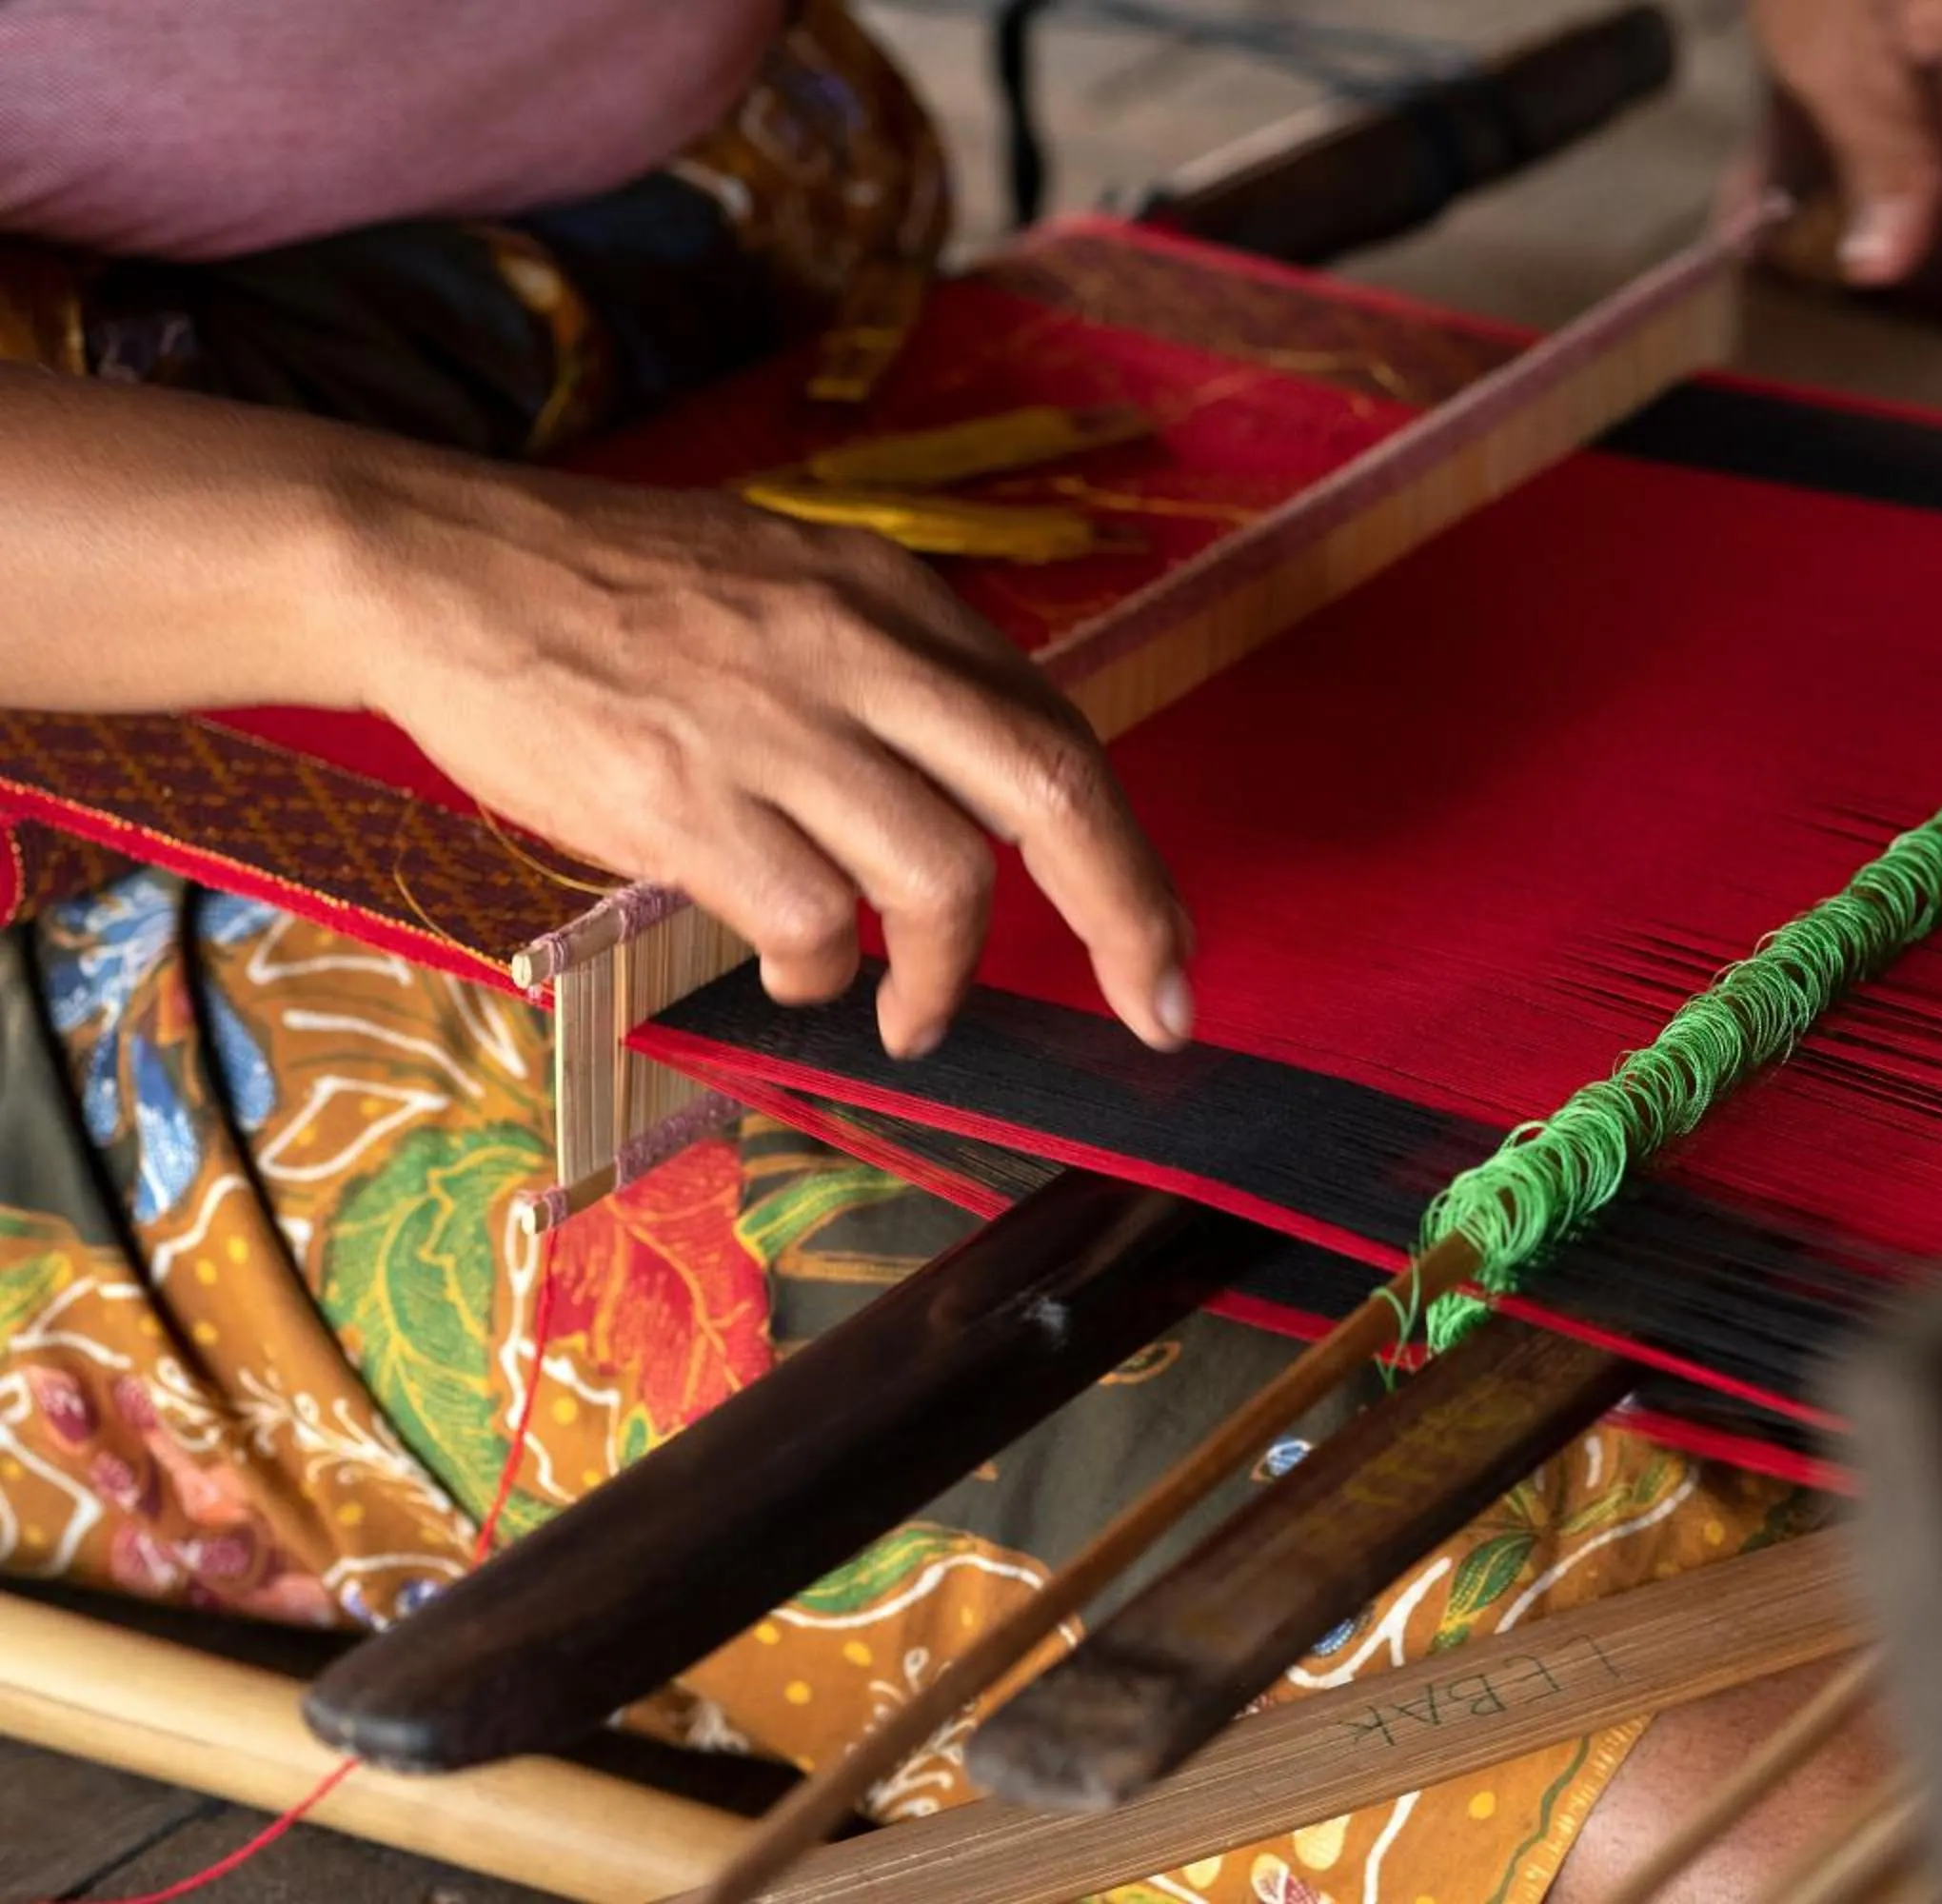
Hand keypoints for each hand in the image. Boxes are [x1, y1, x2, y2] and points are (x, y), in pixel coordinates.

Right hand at [341, 458, 1191, 1059]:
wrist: (434, 564)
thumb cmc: (611, 591)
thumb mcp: (788, 580)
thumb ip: (893, 669)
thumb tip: (984, 784)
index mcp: (889, 593)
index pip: (1059, 728)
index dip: (1131, 853)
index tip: (1163, 950)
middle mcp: (853, 645)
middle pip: (1053, 789)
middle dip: (1128, 918)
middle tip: (1150, 1009)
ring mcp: (771, 721)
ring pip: (938, 876)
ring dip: (943, 977)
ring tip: (912, 1015)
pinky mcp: (681, 794)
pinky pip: (806, 919)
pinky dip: (819, 970)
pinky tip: (795, 969)